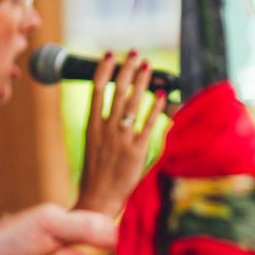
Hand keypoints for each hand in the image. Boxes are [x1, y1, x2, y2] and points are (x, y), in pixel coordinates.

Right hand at [75, 50, 164, 216]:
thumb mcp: (94, 145)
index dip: (104, 70)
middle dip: (127, 70)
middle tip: (136, 54)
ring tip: (148, 66)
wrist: (97, 200)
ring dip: (142, 82)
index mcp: (91, 126)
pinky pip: (148, 125)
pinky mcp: (137, 151)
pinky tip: (163, 96)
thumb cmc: (96, 175)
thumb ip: (103, 126)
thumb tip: (114, 108)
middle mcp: (106, 129)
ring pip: (133, 103)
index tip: (111, 55)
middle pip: (117, 91)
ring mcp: (121, 139)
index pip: (96, 90)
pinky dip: (156, 109)